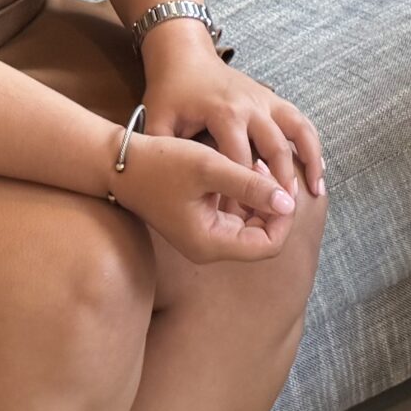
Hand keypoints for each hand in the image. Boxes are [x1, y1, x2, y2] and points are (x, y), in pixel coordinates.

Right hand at [107, 128, 299, 264]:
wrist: (122, 164)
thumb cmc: (163, 163)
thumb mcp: (211, 168)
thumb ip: (250, 185)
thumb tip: (288, 203)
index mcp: (211, 243)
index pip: (269, 245)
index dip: (284, 217)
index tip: (281, 183)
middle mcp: (209, 247)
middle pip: (263, 237)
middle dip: (274, 205)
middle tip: (267, 169)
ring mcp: (205, 237)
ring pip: (252, 225)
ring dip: (261, 198)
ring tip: (255, 163)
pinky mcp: (201, 223)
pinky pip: (237, 216)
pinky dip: (247, 196)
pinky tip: (244, 168)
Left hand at [141, 28, 326, 206]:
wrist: (185, 56)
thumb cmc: (170, 92)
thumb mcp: (158, 121)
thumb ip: (162, 152)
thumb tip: (163, 189)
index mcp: (224, 114)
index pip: (239, 160)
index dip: (242, 191)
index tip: (245, 220)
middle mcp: (251, 106)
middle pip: (275, 148)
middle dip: (282, 181)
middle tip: (285, 213)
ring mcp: (266, 100)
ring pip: (298, 131)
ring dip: (310, 161)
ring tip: (316, 192)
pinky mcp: (272, 98)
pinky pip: (300, 122)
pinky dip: (312, 145)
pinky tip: (317, 170)